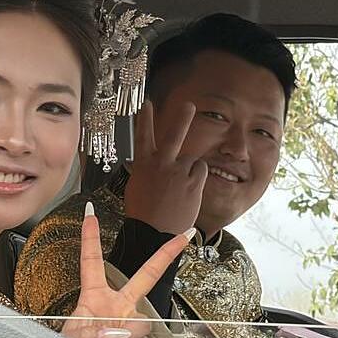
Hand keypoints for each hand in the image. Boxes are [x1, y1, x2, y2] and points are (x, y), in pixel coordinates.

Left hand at [61, 202, 190, 337]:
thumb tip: (117, 330)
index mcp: (94, 299)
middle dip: (165, 256)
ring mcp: (131, 328)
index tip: (89, 211)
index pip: (91, 262)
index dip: (90, 237)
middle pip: (145, 277)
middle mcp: (117, 308)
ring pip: (140, 324)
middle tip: (184, 236)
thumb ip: (91, 332)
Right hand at [123, 101, 208, 234]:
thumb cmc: (143, 213)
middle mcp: (161, 164)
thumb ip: (147, 171)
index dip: (145, 119)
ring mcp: (178, 173)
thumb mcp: (137, 187)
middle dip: (182, 118)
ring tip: (181, 188)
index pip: (143, 136)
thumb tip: (152, 164)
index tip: (147, 104)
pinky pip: (200, 171)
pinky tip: (189, 190)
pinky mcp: (192, 183)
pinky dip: (197, 178)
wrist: (153, 233)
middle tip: (189, 105)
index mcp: (143, 165)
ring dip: (189, 169)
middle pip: (174, 135)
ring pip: (192, 160)